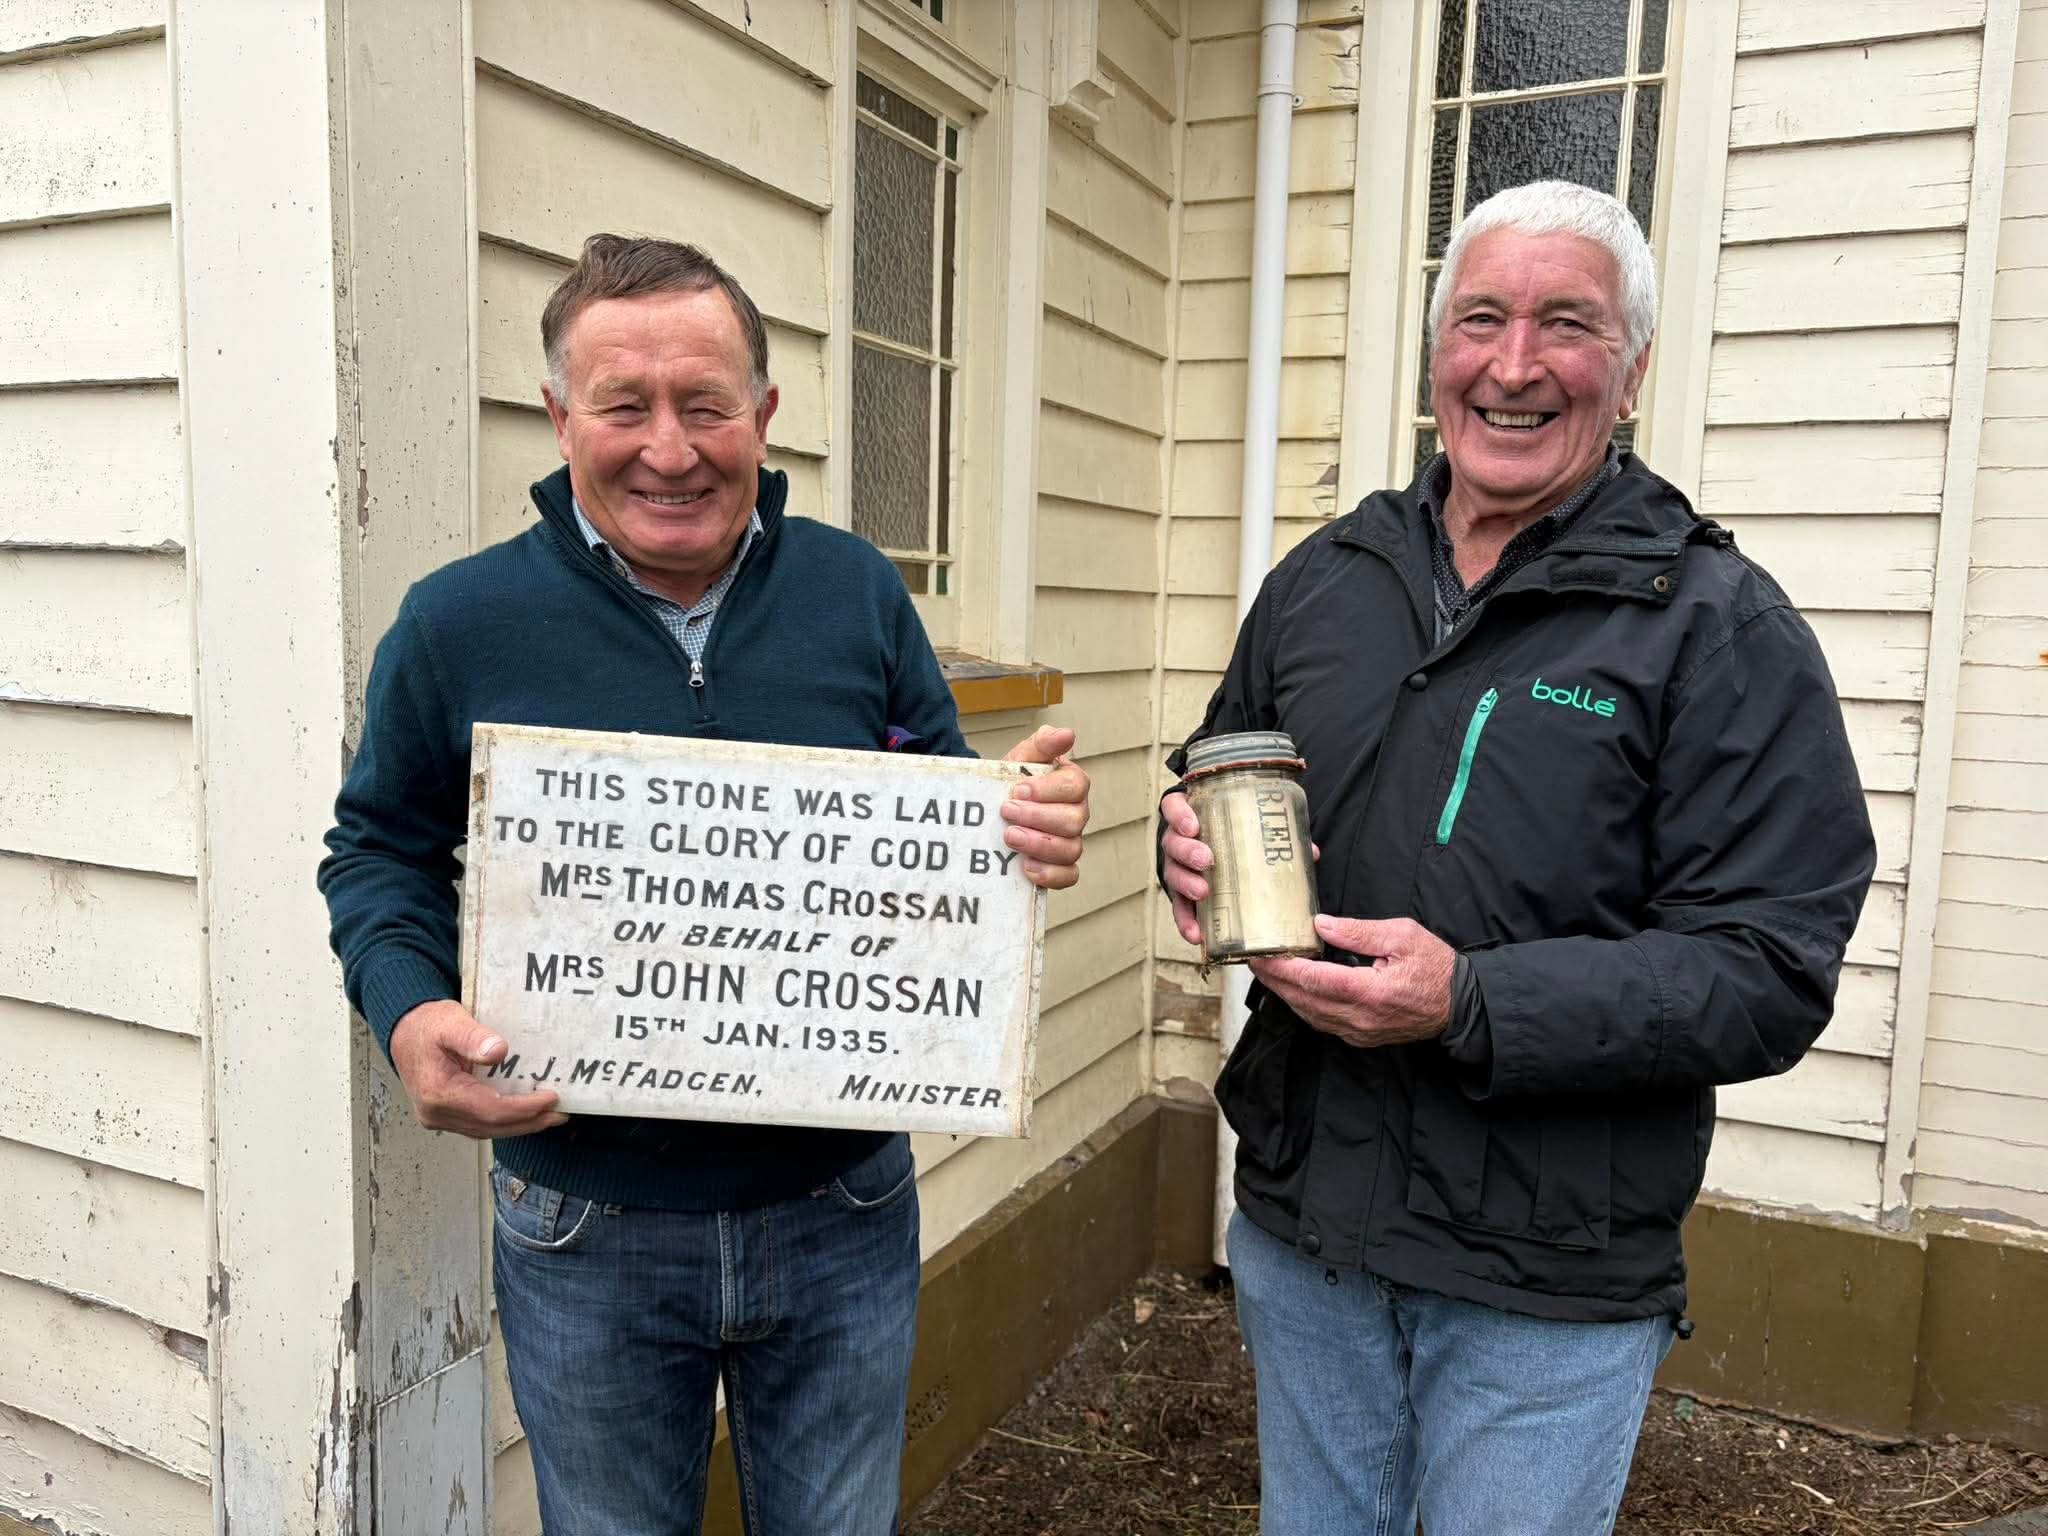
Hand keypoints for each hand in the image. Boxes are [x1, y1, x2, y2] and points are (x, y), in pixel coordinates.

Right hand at [389, 1000, 567, 1137]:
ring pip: (486, 1130)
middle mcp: (436, 1113)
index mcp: (437, 1092)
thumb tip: (498, 1051)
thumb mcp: (450, 1022)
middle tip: (559, 1113)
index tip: (550, 1098)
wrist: (404, 1032)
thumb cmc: (427, 1026)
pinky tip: (524, 1114)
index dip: (523, 1108)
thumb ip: (473, 1037)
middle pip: (490, 1126)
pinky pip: (479, 1124)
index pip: (489, 1110)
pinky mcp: (445, 1116)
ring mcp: (439, 1118)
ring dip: (519, 1125)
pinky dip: (504, 1121)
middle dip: (528, 1121)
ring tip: (549, 1116)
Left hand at [1000, 725, 1089, 889]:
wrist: (991, 808)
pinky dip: (1051, 875)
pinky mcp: (1060, 866)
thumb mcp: (1022, 758)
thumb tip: (1066, 734)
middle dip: (1037, 817)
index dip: (1047, 790)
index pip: (1074, 787)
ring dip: (1039, 845)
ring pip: (1070, 849)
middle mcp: (1077, 814)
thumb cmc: (1012, 782)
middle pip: (1073, 820)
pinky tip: (1026, 868)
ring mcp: (1070, 841)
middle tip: (1006, 812)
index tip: (1017, 790)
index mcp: (1072, 785)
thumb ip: (1042, 744)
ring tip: (1010, 838)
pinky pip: (1069, 876)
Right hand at [1160, 790, 1318, 948]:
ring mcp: (1178, 868)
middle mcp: (1179, 841)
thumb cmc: (1235, 836)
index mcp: (1193, 816)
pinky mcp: (1181, 894)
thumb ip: (1275, 837)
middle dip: (1188, 851)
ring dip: (1186, 883)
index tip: (1194, 825)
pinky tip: (1197, 934)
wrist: (1224, 853)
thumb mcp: (1248, 829)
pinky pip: (1180, 908)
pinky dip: (1186, 921)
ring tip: (1203, 892)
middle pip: (1173, 842)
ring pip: (1173, 873)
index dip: (1179, 815)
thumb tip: (1311, 852)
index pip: (1174, 807)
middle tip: (1207, 860)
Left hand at [1247, 915, 1454, 1048]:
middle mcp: (1361, 1018)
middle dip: (1275, 980)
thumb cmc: (1436, 967)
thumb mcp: (1402, 935)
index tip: (1262, 953)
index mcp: (1371, 991)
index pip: (1314, 980)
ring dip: (1285, 994)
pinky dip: (1303, 1006)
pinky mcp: (1361, 1038)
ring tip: (1267, 972)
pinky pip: (1323, 1023)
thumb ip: (1358, 931)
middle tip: (1253, 960)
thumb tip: (1320, 924)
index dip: (1283, 967)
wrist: (1460, 1006)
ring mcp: (1360, 1032)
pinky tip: (1293, 991)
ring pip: (1309, 1015)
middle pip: (1304, 1000)